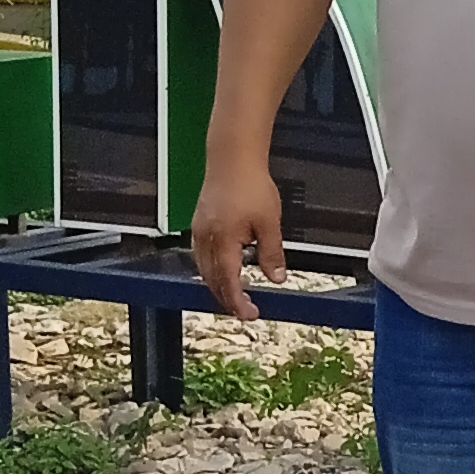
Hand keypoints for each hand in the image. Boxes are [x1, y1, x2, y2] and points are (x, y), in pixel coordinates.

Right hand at [190, 155, 285, 320]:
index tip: (250, 315)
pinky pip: (200, 256)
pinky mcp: (198, 224)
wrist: (233, 159)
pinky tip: (222, 271)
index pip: (228, 282)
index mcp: (224, 241)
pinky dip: (211, 269)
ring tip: (235, 295)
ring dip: (218, 286)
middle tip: (245, 310)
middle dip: (227, 299)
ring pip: (204, 269)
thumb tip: (276, 279)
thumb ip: (272, 254)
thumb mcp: (269, 223)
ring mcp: (199, 232)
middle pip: (212, 280)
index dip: (238, 302)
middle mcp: (206, 239)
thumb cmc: (250, 185)